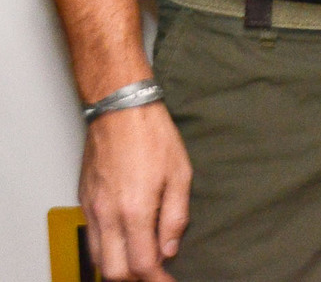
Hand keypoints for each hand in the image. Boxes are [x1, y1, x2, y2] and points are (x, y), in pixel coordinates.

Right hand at [79, 102, 191, 281]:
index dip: (157, 280)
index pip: (142, 265)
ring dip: (119, 268)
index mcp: (135, 210)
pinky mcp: (85, 201)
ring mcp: (92, 209)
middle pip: (115, 271)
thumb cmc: (152, 135)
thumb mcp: (180, 174)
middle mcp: (108, 215)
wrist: (120, 110)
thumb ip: (175, 216)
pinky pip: (91, 238)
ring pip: (98, 259)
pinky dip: (107, 250)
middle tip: (157, 276)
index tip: (170, 281)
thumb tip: (171, 249)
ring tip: (142, 263)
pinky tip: (125, 243)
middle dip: (136, 280)